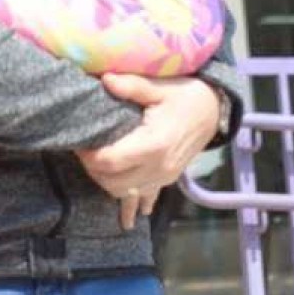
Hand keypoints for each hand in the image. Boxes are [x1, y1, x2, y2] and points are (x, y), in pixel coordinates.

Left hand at [75, 74, 221, 228]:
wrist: (214, 112)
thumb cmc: (185, 96)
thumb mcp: (160, 87)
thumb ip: (132, 86)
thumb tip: (105, 79)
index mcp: (155, 144)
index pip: (111, 161)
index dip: (89, 156)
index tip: (79, 142)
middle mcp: (159, 167)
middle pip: (114, 182)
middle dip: (93, 170)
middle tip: (82, 151)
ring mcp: (164, 177)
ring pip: (125, 194)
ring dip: (106, 183)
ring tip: (93, 165)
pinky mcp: (167, 180)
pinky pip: (145, 198)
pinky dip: (131, 202)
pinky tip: (126, 215)